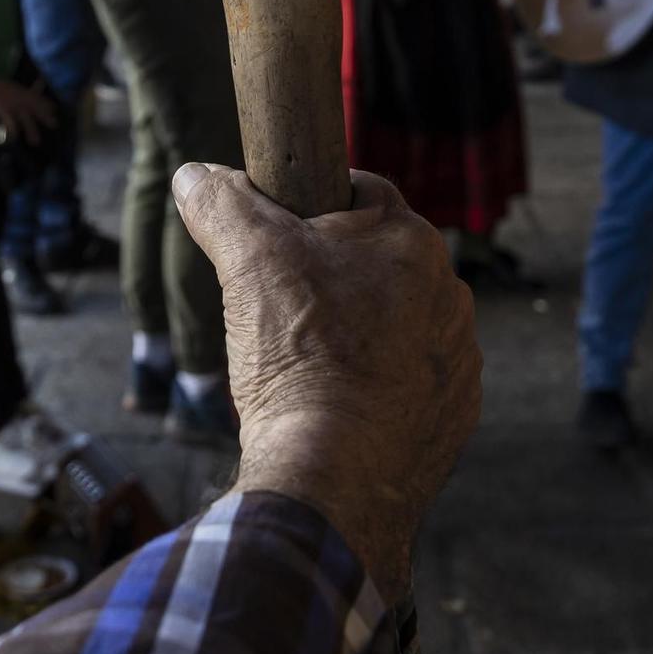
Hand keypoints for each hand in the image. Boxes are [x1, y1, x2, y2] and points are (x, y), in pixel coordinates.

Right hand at [0, 73, 57, 144]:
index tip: (55, 110)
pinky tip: (13, 139)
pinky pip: (11, 124)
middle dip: (46, 117)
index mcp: (23, 92)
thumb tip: (37, 85)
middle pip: (37, 108)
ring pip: (27, 119)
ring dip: (32, 131)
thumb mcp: (12, 87)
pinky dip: (12, 132)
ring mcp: (13, 105)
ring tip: (35, 142)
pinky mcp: (3, 110)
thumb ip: (23, 91)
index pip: (39, 98)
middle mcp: (21, 98)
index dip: (48, 104)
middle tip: (54, 125)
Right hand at [173, 164, 480, 607]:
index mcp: (413, 242)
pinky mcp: (453, 415)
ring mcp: (458, 359)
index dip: (309, 209)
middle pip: (378, 263)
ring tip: (307, 363)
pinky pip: (412, 382)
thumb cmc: (299, 357)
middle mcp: (450, 294)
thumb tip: (194, 176)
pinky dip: (379, 388)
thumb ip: (222, 204)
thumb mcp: (247, 260)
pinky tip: (337, 405)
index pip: (360, 194)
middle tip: (279, 306)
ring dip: (360, 333)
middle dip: (332, 276)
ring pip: (397, 323)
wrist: (334, 477)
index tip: (274, 234)